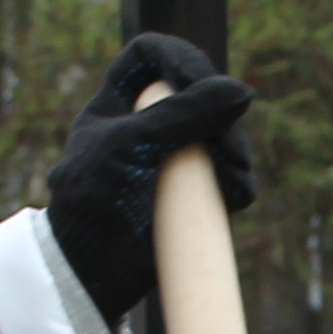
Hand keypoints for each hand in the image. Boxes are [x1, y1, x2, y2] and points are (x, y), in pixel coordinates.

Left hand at [43, 32, 259, 320]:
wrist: (90, 277)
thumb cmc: (94, 204)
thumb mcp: (134, 146)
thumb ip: (183, 113)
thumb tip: (243, 92)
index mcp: (115, 105)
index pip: (150, 56)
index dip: (179, 57)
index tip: (198, 81)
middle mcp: (144, 127)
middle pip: (198, 94)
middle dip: (220, 116)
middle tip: (228, 148)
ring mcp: (170, 163)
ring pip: (219, 136)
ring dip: (235, 150)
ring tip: (234, 178)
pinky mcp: (189, 199)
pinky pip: (226, 177)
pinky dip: (238, 182)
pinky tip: (238, 195)